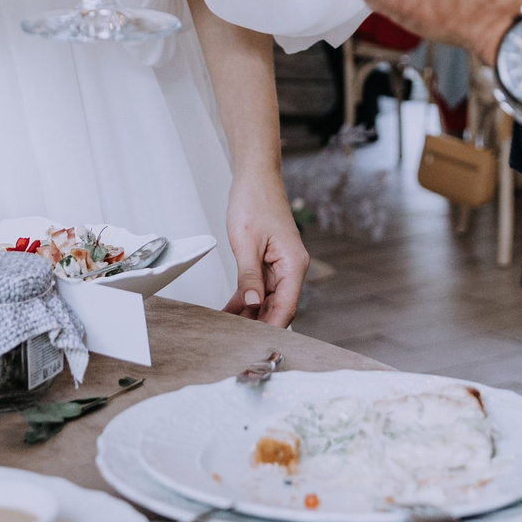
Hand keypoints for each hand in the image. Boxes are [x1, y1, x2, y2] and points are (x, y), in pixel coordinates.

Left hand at [224, 177, 308, 327]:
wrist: (255, 177)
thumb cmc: (255, 201)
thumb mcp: (247, 241)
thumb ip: (250, 276)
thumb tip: (254, 304)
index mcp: (293, 264)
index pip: (286, 307)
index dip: (270, 328)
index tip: (253, 344)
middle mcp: (290, 268)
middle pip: (277, 307)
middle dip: (257, 325)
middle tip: (235, 341)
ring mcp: (280, 266)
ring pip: (266, 301)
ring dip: (249, 314)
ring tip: (228, 330)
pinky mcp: (268, 262)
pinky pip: (258, 288)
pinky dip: (245, 299)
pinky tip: (229, 312)